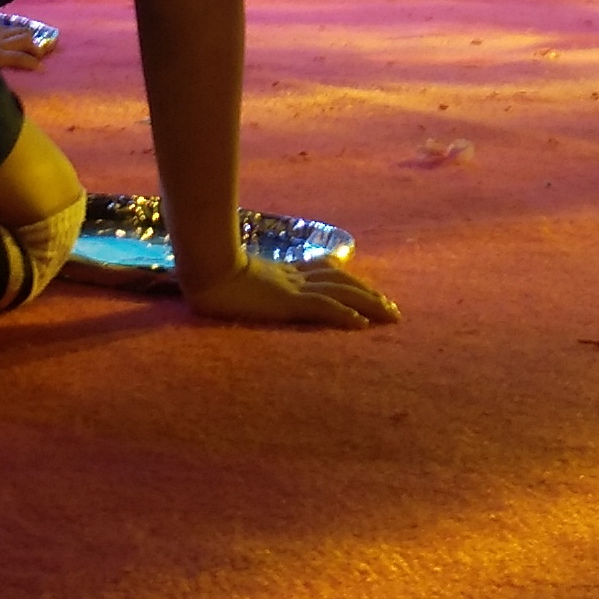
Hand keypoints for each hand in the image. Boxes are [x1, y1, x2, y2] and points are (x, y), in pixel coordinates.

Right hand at [180, 256, 399, 327]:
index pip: (326, 274)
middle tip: (393, 309)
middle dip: (369, 294)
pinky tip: (362, 324)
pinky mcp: (288, 302)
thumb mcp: (239, 279)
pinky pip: (323, 307)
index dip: (350, 283)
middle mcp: (294, 278)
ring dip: (369, 304)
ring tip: (390, 315)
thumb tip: (260, 289)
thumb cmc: (212, 276)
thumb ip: (255, 281)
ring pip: (341, 293)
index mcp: (284, 274)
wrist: (205, 273)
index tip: (370, 293)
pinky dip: (345, 314)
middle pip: (342, 282)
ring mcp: (292, 289)